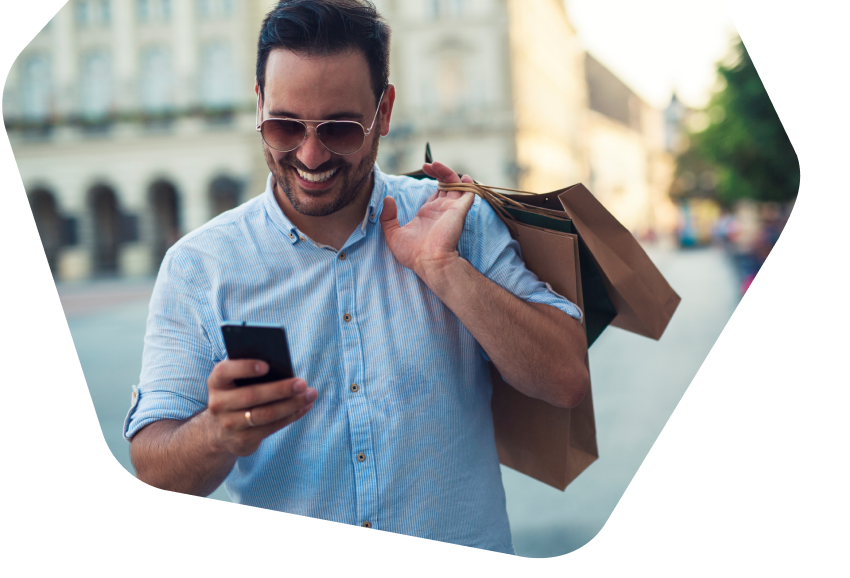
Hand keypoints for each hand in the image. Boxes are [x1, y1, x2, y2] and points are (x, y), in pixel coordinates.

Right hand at [206, 360, 316, 456]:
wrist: (222, 430)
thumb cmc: (238, 393)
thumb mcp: (237, 381)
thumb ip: (253, 372)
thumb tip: (285, 369)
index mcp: (216, 382)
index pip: (225, 372)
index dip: (244, 368)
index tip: (266, 366)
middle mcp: (218, 404)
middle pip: (252, 396)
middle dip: (280, 389)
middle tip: (302, 383)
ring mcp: (229, 424)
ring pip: (265, 414)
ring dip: (291, 404)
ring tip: (310, 395)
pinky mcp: (243, 440)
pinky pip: (271, 427)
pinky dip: (291, 416)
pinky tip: (304, 407)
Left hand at [381, 162, 474, 282]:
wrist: (429, 262)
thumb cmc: (412, 253)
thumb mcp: (392, 234)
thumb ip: (388, 217)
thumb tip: (387, 199)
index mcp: (428, 213)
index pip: (436, 191)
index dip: (433, 177)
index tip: (424, 167)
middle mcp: (441, 209)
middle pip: (446, 184)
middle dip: (439, 171)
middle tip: (428, 164)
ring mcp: (451, 209)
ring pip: (456, 185)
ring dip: (448, 172)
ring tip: (436, 165)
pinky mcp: (459, 210)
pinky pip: (468, 194)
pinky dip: (468, 185)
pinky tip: (464, 178)